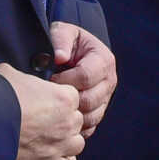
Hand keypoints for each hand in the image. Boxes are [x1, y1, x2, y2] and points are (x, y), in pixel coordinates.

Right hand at [0, 63, 84, 159]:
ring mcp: (60, 145)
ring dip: (66, 141)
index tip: (43, 101)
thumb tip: (21, 81)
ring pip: (77, 144)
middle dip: (62, 119)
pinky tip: (50, 157)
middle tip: (41, 119)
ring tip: (47, 138)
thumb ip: (25, 78)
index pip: (72, 97)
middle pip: (76, 120)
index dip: (57, 98)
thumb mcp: (10, 73)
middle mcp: (68, 122)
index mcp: (64, 97)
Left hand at [46, 21, 116, 136]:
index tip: (49, 79)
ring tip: (53, 106)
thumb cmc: (65, 42)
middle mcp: (109, 81)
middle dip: (67, 100)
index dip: (64, 80)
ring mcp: (105, 99)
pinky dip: (74, 127)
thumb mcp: (62, 32)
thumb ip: (61, 40)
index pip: (86, 77)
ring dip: (70, 115)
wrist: (72, 54)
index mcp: (104, 60)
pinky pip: (89, 127)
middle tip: (49, 96)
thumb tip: (60, 57)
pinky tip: (60, 117)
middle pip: (89, 100)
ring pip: (90, 117)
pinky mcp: (99, 113)